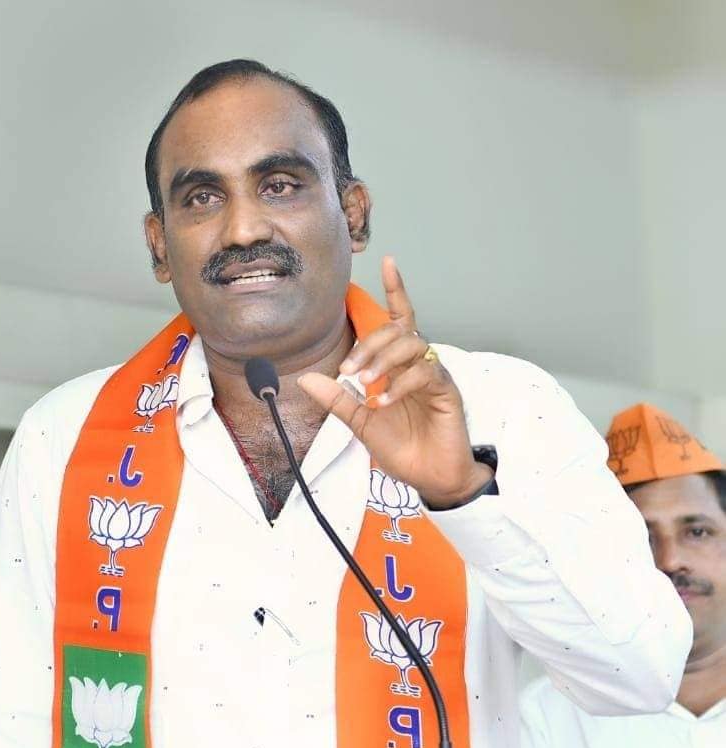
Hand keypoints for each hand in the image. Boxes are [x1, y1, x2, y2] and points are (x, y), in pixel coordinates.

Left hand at [298, 256, 491, 507]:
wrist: (429, 479)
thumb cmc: (401, 448)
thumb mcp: (360, 422)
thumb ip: (337, 399)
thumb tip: (306, 378)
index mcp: (399, 366)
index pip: (399, 320)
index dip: (396, 290)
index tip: (388, 261)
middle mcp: (418, 364)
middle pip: (398, 331)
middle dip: (370, 344)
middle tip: (349, 369)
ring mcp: (434, 376)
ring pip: (412, 345)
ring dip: (384, 360)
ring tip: (365, 383)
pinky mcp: (448, 392)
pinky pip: (426, 373)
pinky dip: (401, 384)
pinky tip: (384, 401)